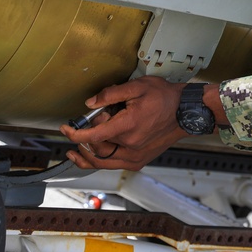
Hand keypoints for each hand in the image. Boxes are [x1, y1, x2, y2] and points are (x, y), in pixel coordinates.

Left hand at [60, 76, 186, 170]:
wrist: (185, 113)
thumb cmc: (165, 98)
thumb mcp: (138, 86)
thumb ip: (111, 94)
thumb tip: (91, 102)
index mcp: (129, 126)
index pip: (94, 136)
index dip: (76, 133)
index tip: (66, 129)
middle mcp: (131, 146)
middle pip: (95, 149)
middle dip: (84, 137)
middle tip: (87, 124)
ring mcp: (135, 156)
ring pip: (102, 162)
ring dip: (86, 155)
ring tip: (76, 149)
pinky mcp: (139, 161)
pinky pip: (113, 165)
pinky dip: (100, 161)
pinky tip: (94, 154)